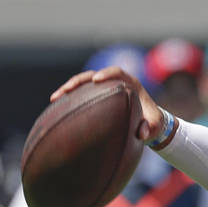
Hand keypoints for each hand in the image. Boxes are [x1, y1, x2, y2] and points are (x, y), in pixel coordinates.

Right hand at [50, 67, 164, 141]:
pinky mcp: (97, 98)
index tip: (96, 80)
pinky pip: (82, 94)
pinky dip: (70, 98)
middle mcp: (116, 84)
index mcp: (131, 85)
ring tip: (54, 99)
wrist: (149, 124)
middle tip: (65, 91)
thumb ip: (149, 129)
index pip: (118, 72)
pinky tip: (57, 107)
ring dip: (68, 89)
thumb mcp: (153, 127)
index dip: (107, 74)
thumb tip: (141, 134)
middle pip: (93, 76)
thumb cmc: (152, 124)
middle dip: (78, 81)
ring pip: (84, 84)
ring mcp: (105, 90)